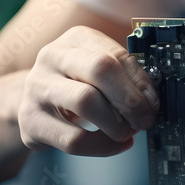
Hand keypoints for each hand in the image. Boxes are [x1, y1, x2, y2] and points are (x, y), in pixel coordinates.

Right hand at [18, 26, 158, 155]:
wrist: (35, 102)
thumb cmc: (76, 85)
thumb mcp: (99, 72)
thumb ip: (125, 77)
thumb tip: (151, 100)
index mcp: (77, 38)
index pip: (115, 54)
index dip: (141, 81)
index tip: (154, 102)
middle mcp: (52, 56)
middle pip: (100, 69)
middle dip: (130, 99)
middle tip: (145, 119)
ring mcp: (37, 87)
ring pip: (85, 102)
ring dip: (117, 123)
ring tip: (128, 132)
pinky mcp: (31, 121)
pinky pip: (74, 139)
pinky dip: (103, 147)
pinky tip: (115, 144)